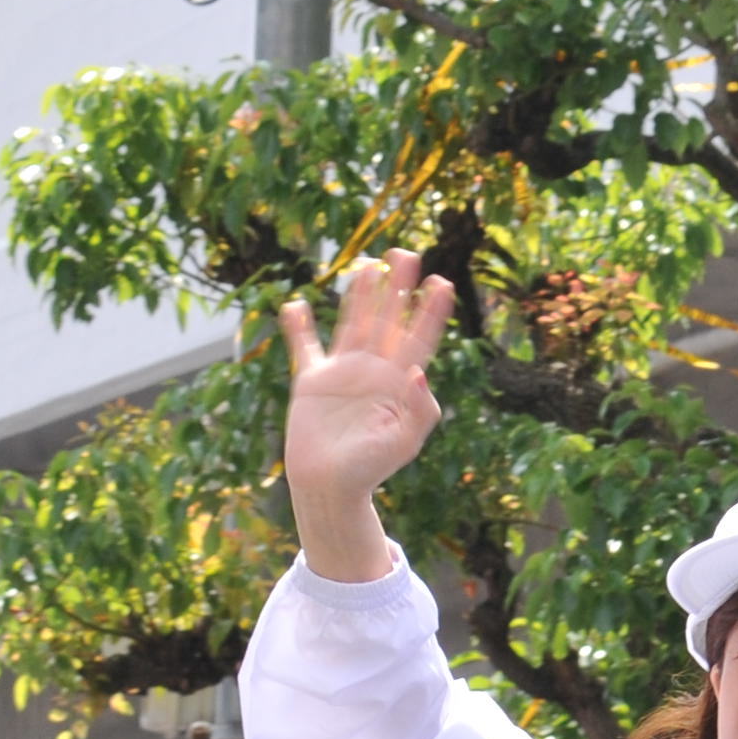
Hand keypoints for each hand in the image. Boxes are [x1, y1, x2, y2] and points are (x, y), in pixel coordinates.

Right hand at [278, 257, 458, 583]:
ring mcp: (343, 372)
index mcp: (400, 382)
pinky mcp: (312, 381)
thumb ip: (421, 411)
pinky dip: (298, 327)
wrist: (331, 486)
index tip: (442, 283)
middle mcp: (374, 370)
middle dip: (398, 288)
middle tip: (406, 252)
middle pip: (388, 319)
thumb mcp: (405, 443)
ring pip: (353, 323)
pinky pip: (305, 347)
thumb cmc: (372, 469)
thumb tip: (420, 373)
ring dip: (359, 295)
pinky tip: (295, 303)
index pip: (420, 338)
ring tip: (367, 264)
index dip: (431, 312)